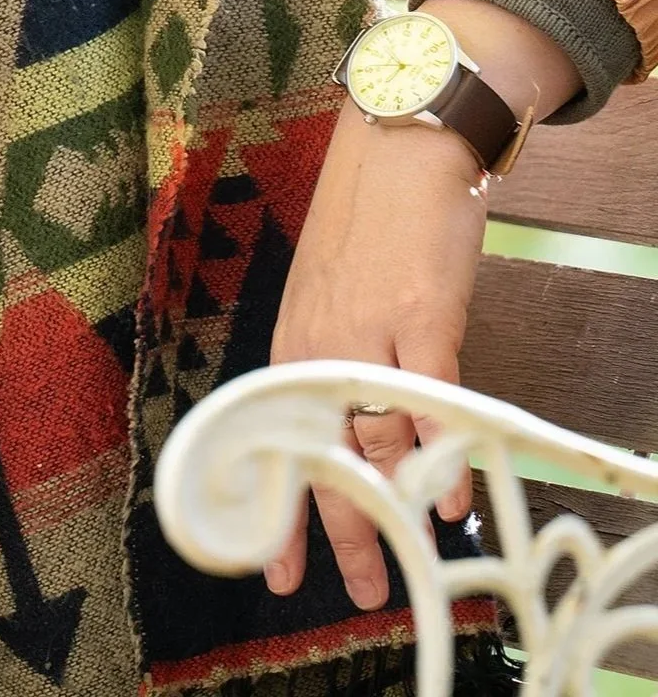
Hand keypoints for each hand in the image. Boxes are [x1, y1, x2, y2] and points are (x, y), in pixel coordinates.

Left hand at [268, 0, 578, 610]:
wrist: (404, 139)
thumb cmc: (371, 213)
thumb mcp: (333, 288)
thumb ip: (337, 351)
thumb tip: (351, 416)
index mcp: (294, 339)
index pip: (280, 443)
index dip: (281, 511)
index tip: (277, 571)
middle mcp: (322, 342)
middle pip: (326, 456)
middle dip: (340, 531)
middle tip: (357, 593)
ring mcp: (371, 332)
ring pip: (377, 443)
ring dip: (395, 512)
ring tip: (409, 567)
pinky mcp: (424, 317)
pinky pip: (432, 406)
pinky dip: (444, 457)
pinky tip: (455, 503)